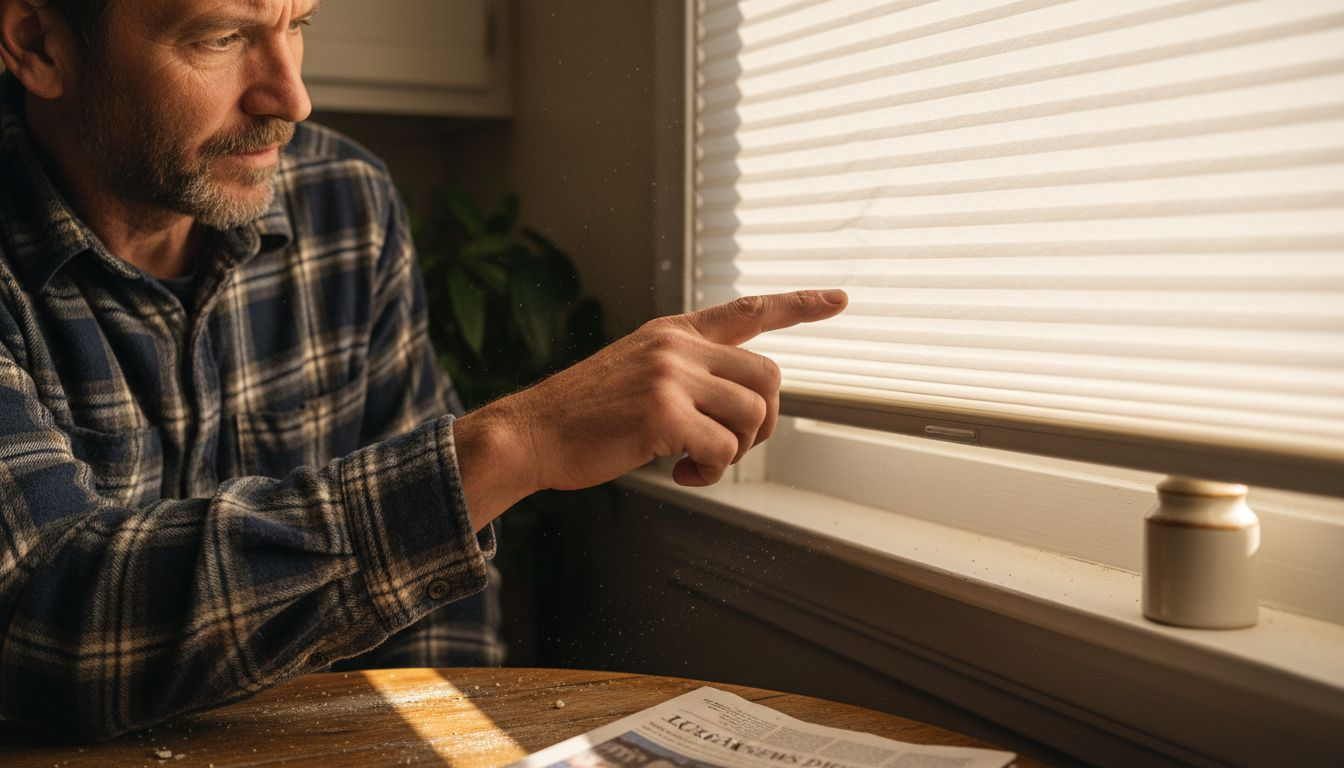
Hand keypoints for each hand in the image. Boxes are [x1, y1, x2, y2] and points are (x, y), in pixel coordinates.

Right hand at [454, 289, 847, 527]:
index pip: (749, 310)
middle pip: (769, 378)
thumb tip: (742, 402)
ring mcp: (670, 376)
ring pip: (753, 415)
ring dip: (735, 451)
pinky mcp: (662, 413)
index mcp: (674, 332)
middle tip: (728, 446)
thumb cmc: (585, 415)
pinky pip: (723, 448)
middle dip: (763, 422)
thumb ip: (687, 371)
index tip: (840, 300)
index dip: (800, 305)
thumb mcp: (638, 370)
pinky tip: (682, 473)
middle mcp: (677, 346)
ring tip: (696, 462)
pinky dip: (712, 471)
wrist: (531, 433)